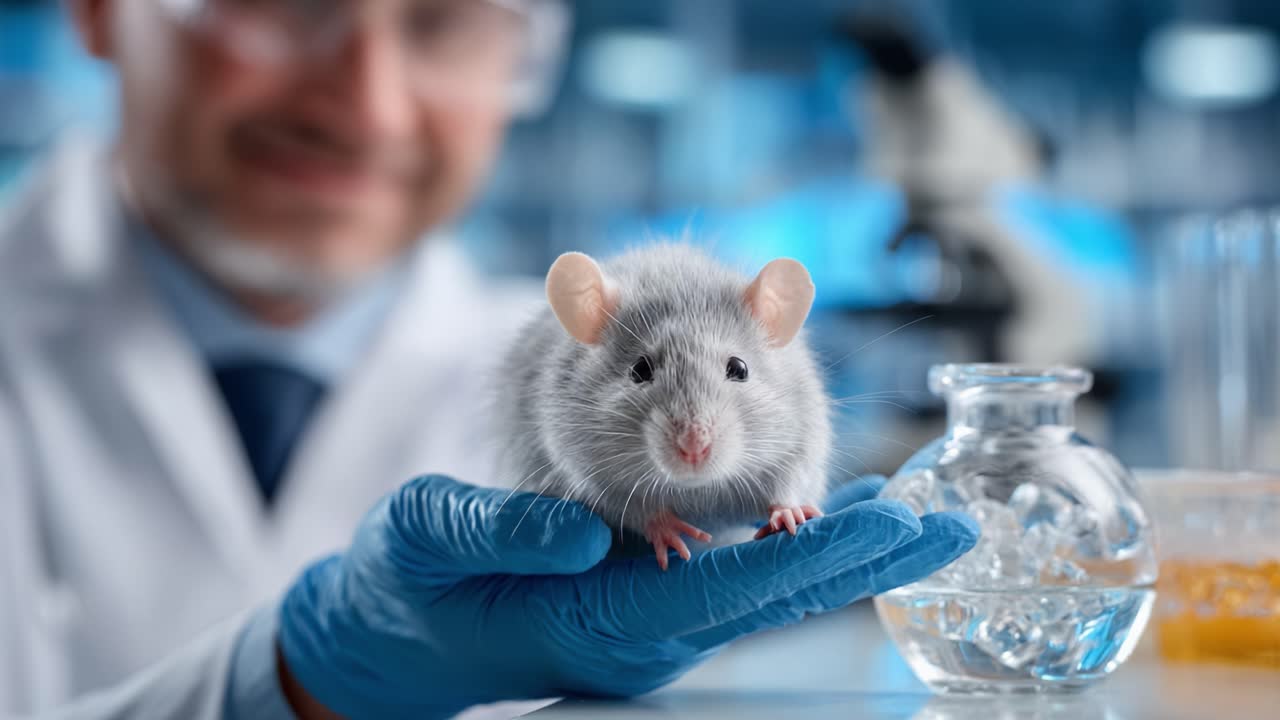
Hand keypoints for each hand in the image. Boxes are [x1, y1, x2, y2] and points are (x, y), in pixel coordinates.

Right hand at [277, 475, 976, 719]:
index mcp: (603, 616)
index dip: (822, 550)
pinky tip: (822, 525)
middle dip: (866, 560)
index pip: (735, 582)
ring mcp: (647, 632)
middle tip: (954, 526)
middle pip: (774, 595)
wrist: (388, 641)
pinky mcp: (641, 617)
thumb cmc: (405, 585)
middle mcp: (644, 634)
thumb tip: (586, 534)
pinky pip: (735, 589)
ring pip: (763, 594)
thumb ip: (503, 534)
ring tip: (914, 520)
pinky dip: (790, 555)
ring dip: (841, 558)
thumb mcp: (430, 539)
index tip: (900, 523)